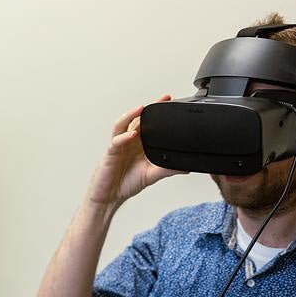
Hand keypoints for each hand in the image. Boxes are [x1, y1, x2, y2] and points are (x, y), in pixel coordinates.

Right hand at [85, 96, 184, 210]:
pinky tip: (132, 134)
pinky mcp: (111, 153)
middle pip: (138, 119)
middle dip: (149, 108)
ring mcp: (119, 146)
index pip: (149, 124)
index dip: (159, 113)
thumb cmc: (126, 184)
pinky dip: (124, 137)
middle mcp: (129, 142)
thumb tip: (185, 168)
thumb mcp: (151, 176)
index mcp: (140, 144)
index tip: (171, 103)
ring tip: (141, 109)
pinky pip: (116, 141)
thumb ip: (167, 170)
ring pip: (122, 124)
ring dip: (131, 115)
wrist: (110, 197)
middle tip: (162, 99)